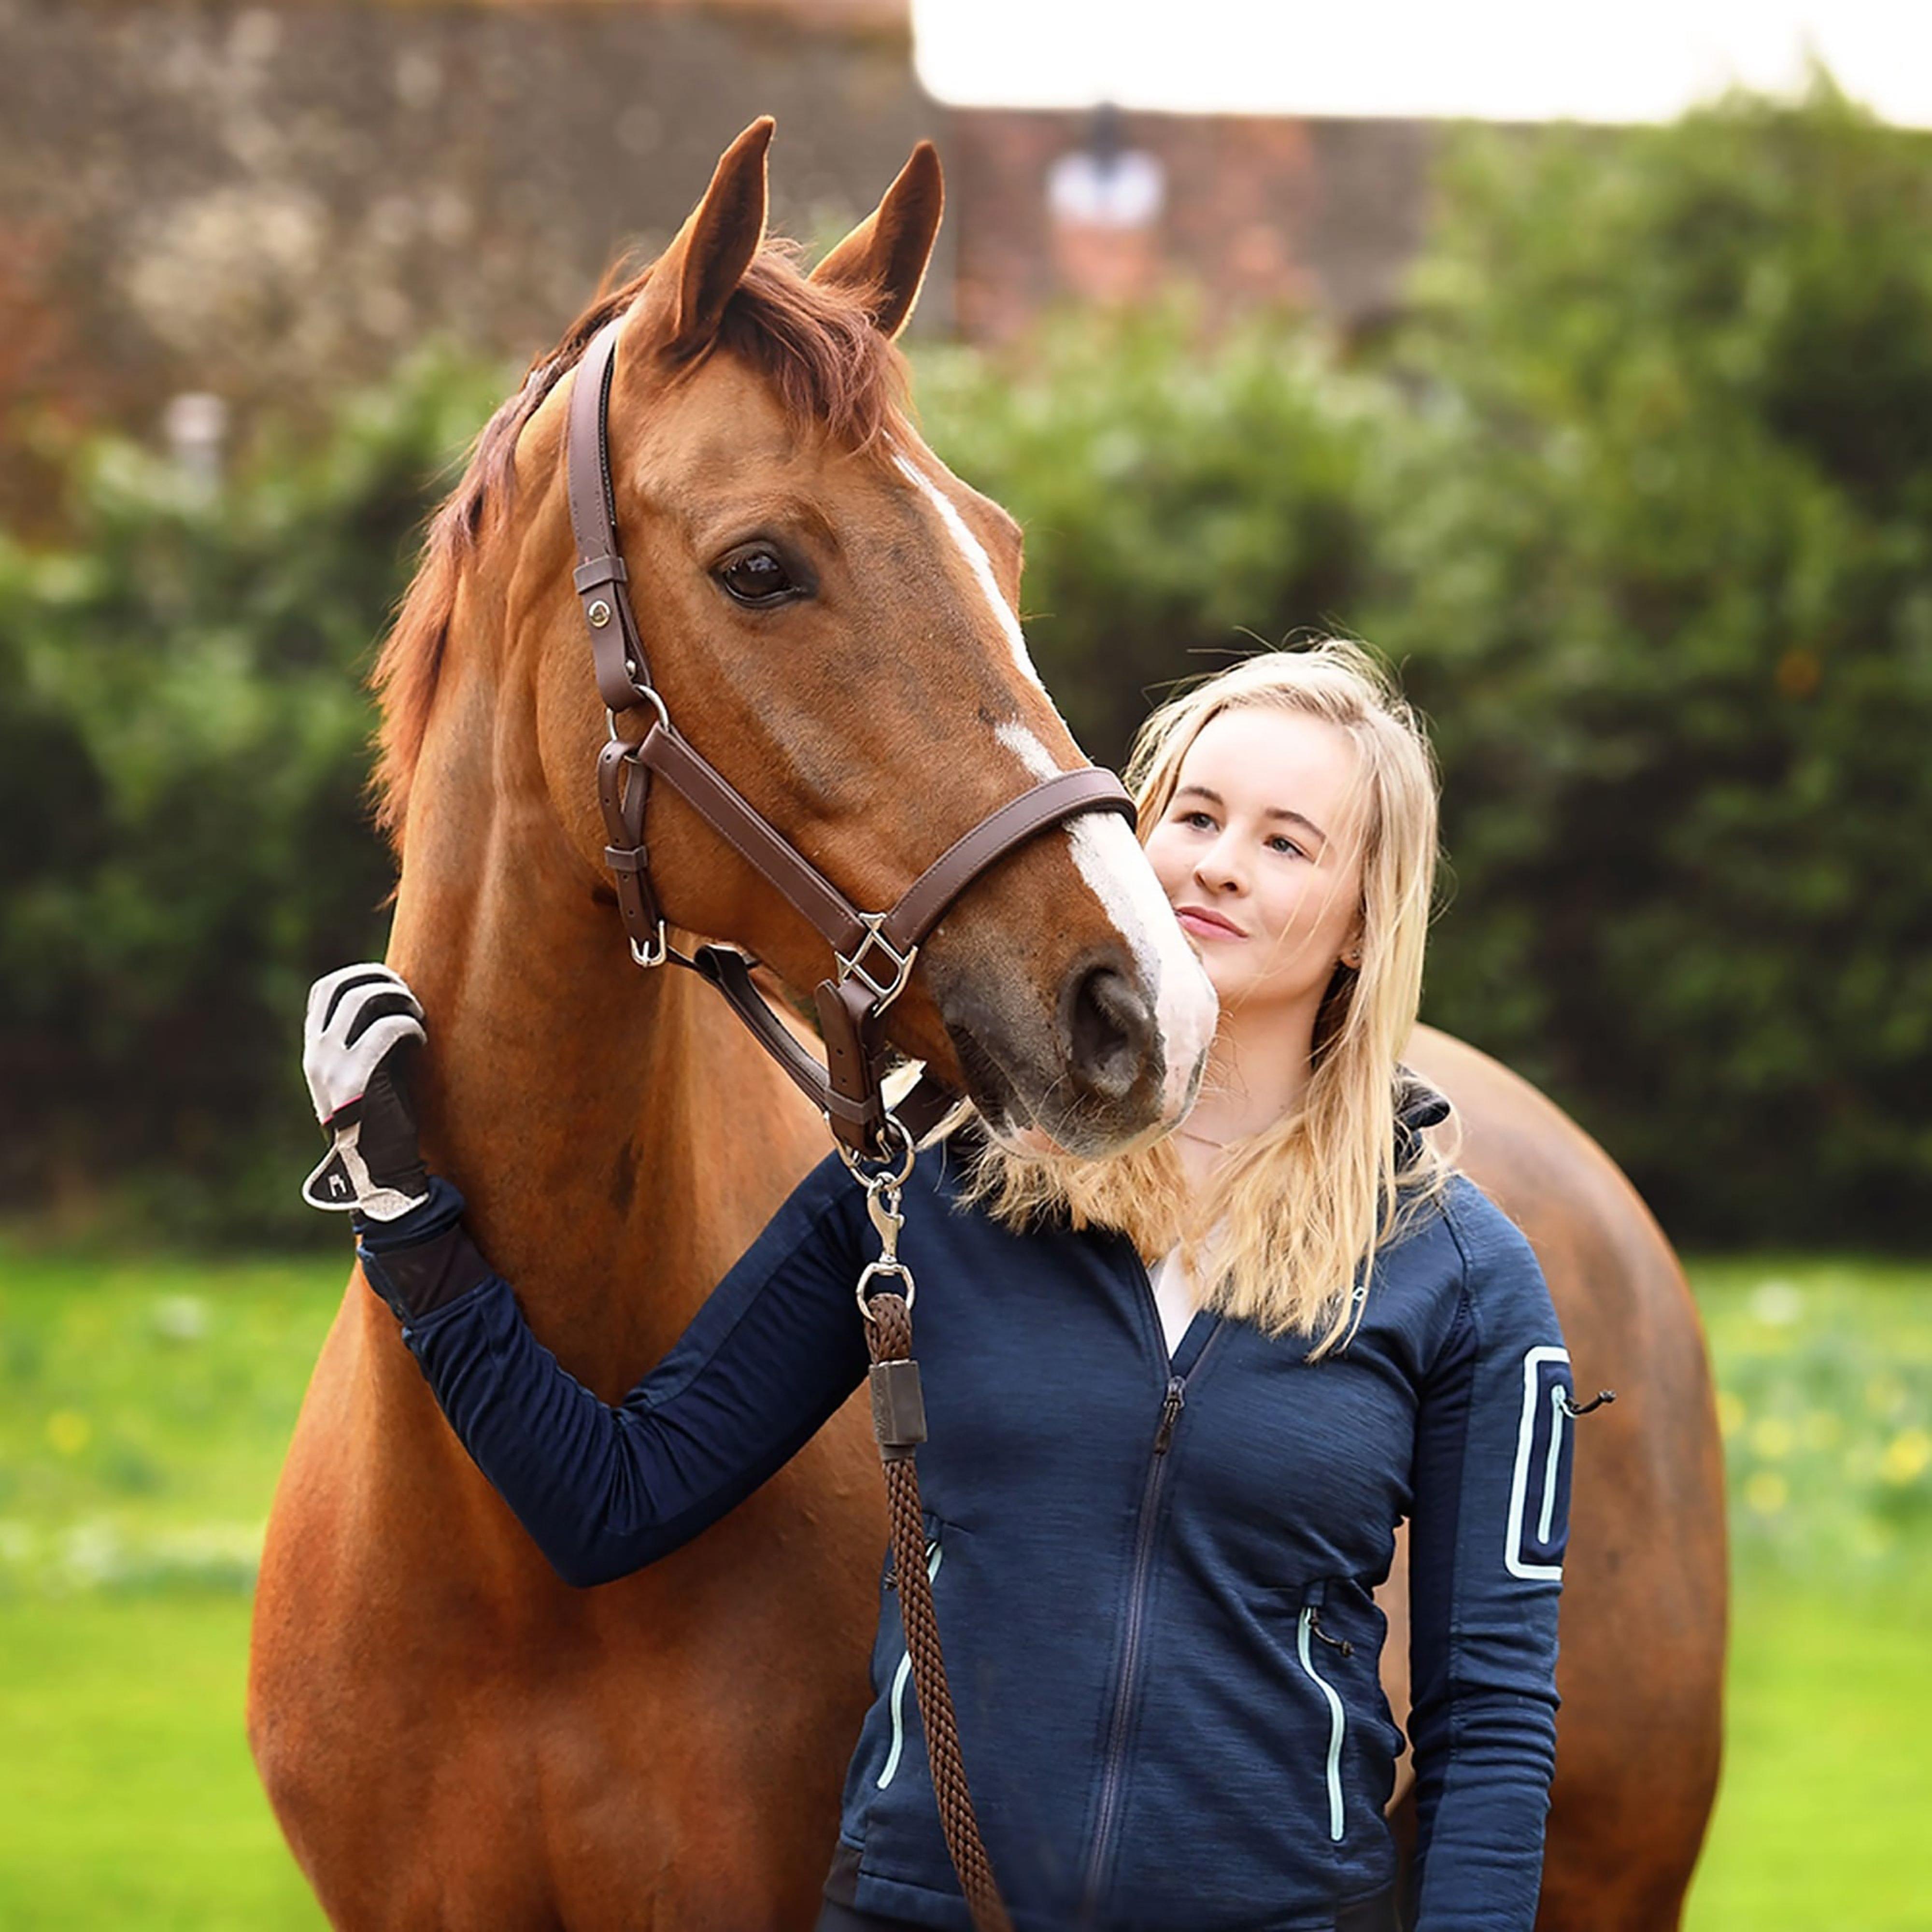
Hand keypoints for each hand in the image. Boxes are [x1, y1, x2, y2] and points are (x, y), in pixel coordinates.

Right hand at [301, 964, 429, 1220]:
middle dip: (382, 978)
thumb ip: (367, 1038)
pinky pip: (386, 1029)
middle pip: (342, 984)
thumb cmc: (383, 1117)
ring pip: (362, 998)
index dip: (362, 974)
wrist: (377, 1170)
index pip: (326, 988)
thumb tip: (396, 998)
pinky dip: (409, 1026)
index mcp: (314, 1050)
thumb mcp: (366, 1071)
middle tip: (410, 996)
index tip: (394, 985)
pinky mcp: (355, 1080)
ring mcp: (331, 1066)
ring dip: (398, 998)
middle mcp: (316, 1054)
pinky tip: (420, 1041)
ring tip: (418, 1017)